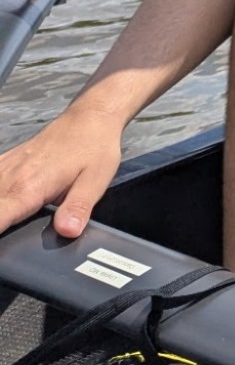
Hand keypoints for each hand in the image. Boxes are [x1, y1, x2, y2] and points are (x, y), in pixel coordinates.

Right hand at [0, 107, 123, 237]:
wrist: (89, 118)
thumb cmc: (94, 148)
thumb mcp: (95, 182)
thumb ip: (78, 208)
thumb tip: (68, 232)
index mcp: (29, 188)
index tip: (2, 246)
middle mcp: (10, 178)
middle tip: (7, 237)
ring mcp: (4, 169)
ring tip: (6, 217)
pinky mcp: (4, 163)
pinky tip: (3, 200)